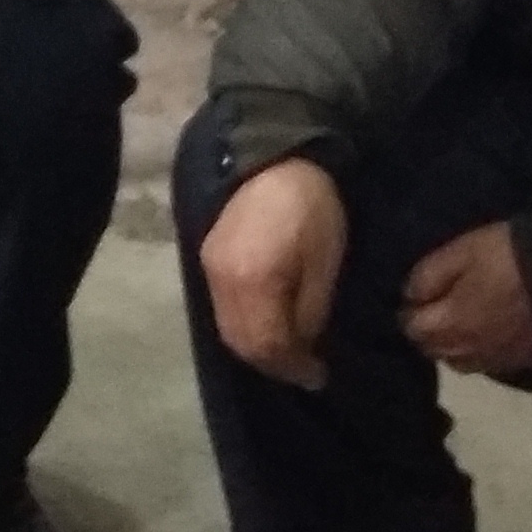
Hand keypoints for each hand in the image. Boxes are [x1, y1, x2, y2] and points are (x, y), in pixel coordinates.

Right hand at [197, 156, 347, 390]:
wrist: (276, 155)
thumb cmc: (312, 207)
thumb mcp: (324, 261)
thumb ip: (310, 310)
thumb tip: (302, 344)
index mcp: (251, 280)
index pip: (266, 344)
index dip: (293, 367)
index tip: (319, 376)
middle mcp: (219, 280)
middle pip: (239, 342)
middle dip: (272, 363)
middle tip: (303, 369)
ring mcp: (207, 268)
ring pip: (226, 328)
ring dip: (256, 347)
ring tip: (287, 350)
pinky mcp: (207, 258)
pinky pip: (221, 308)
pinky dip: (244, 325)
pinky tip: (267, 322)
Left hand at [399, 222, 531, 377]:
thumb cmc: (508, 258)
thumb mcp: (462, 252)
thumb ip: (429, 276)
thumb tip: (409, 296)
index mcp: (449, 324)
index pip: (412, 328)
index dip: (410, 311)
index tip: (415, 298)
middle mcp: (468, 351)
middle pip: (434, 350)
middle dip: (429, 332)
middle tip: (435, 309)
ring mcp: (496, 360)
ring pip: (459, 361)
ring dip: (453, 345)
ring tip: (460, 322)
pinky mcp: (522, 361)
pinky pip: (489, 363)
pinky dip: (480, 350)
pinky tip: (488, 332)